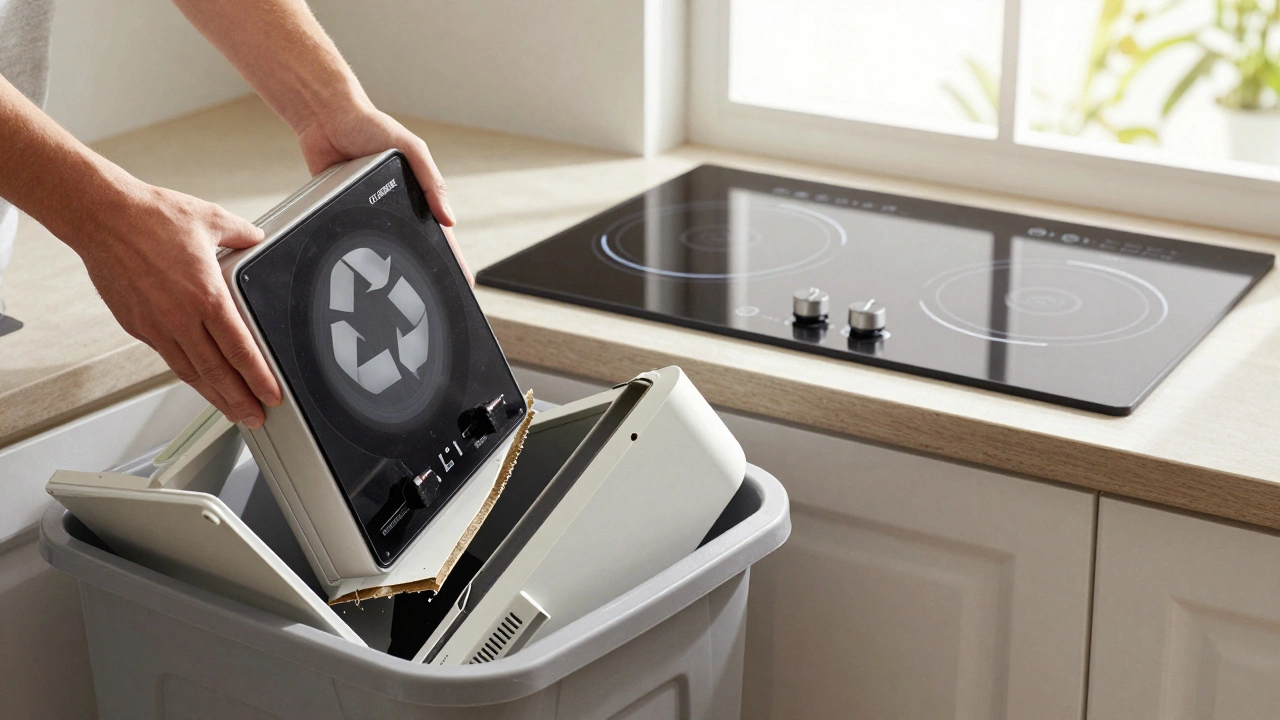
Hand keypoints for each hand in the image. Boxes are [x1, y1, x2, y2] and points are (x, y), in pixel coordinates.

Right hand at [79, 183, 281, 426]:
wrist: (102, 216)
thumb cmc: (151, 216)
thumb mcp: (212, 220)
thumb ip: (242, 235)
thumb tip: (257, 239)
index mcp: (207, 296)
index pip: (239, 349)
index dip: (257, 378)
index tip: (271, 395)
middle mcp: (181, 317)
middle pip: (216, 372)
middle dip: (239, 399)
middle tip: (255, 417)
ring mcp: (155, 325)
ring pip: (189, 372)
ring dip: (213, 394)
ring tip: (231, 409)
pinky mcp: (136, 325)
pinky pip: (167, 357)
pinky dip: (186, 373)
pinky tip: (198, 380)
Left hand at [295, 104, 472, 283]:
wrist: (326, 118)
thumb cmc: (370, 126)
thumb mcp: (412, 149)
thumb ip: (431, 181)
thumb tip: (449, 218)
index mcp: (416, 192)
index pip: (440, 231)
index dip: (453, 257)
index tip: (464, 280)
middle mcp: (394, 205)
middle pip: (413, 244)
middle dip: (426, 268)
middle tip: (436, 295)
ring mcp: (368, 210)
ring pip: (383, 245)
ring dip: (391, 263)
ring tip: (403, 291)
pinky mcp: (342, 212)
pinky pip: (352, 236)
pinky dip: (358, 250)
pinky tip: (365, 269)